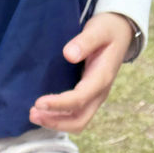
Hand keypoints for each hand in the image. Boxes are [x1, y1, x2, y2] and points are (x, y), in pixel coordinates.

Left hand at [30, 12, 133, 133]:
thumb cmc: (108, 30)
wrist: (120, 34)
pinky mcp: (88, 98)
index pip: (79, 99)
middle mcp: (99, 94)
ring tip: (34, 115)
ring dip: (55, 123)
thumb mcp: (99, 29)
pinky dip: (58, 118)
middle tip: (33, 114)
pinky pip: (74, 116)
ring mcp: (94, 98)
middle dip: (55, 122)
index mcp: (102, 78)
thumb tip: (68, 54)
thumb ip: (86, 41)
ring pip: (76, 122)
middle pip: (79, 120)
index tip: (38, 102)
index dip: (58, 104)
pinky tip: (44, 112)